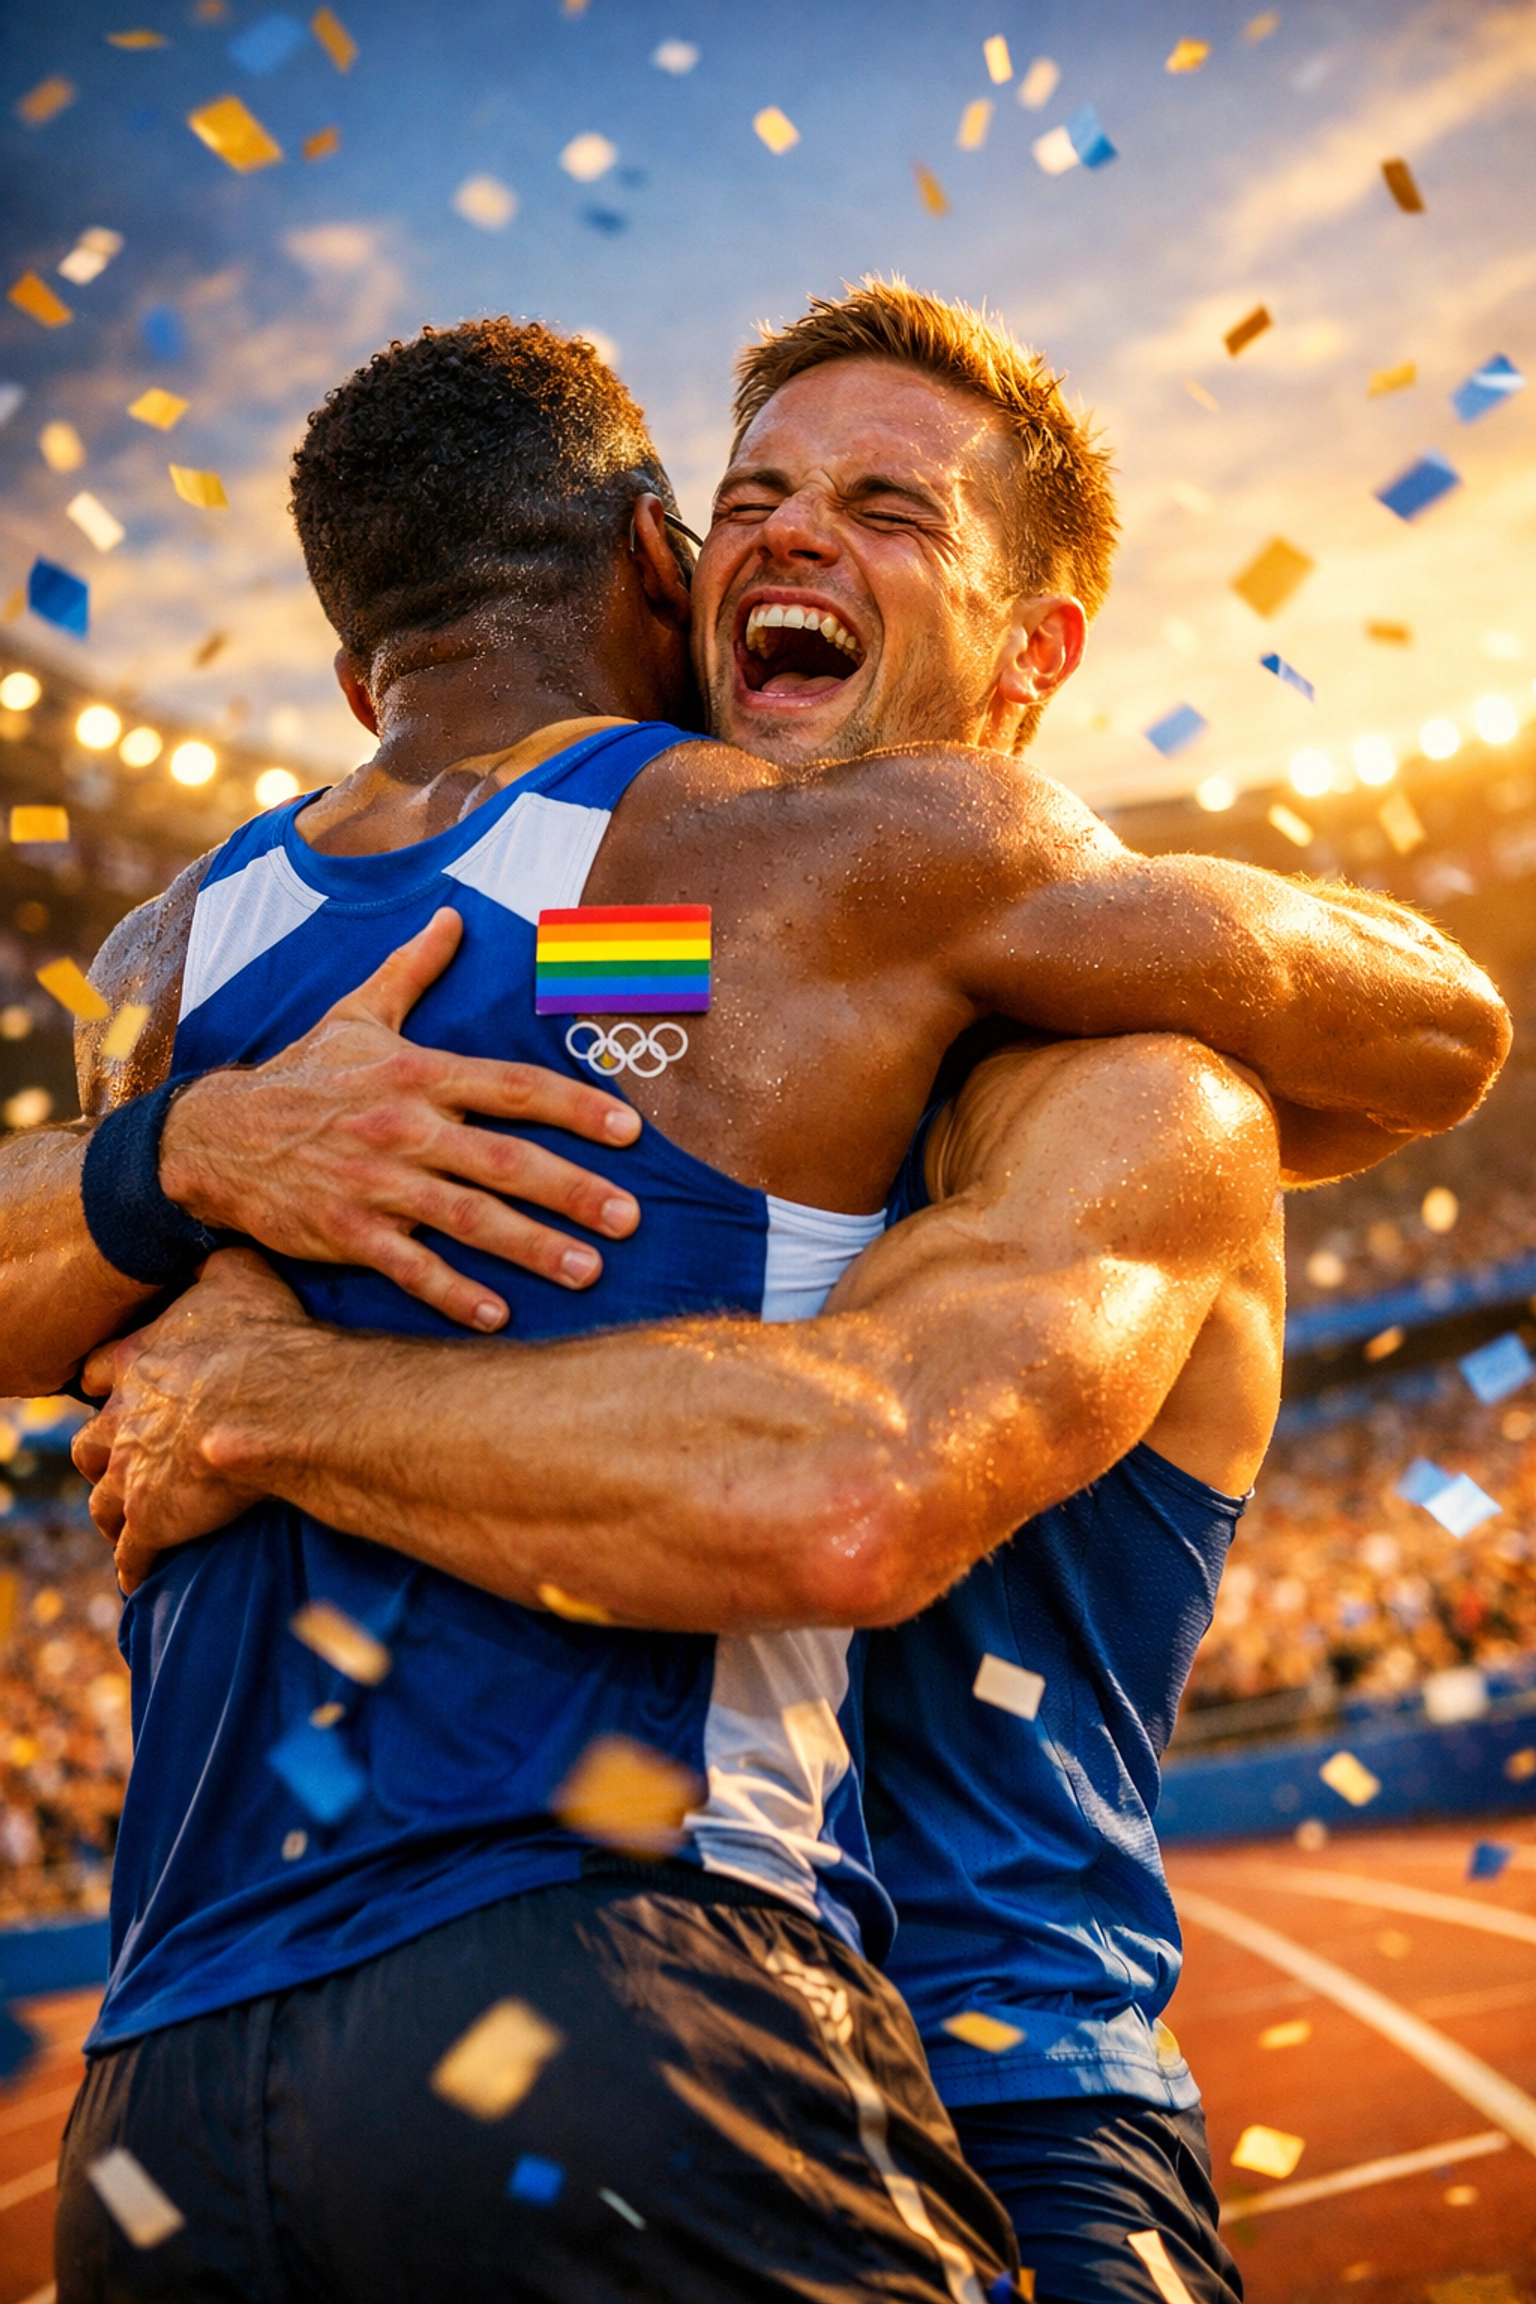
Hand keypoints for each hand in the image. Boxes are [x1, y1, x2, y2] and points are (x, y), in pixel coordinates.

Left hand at [74, 1250, 304, 1592]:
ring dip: (115, 1511)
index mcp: (138, 1360)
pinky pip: (134, 1554)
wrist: (274, 1403)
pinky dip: (136, 1565)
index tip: (119, 1388)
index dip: (110, 1382)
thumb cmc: (264, 1337)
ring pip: (102, 1502)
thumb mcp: (240, 1274)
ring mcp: (133, 1473)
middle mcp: (123, 1418)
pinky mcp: (152, 1520)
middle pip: (91, 1444)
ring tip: (133, 1521)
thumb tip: (217, 1245)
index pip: (100, 1373)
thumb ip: (217, 1264)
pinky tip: (144, 1576)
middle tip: (129, 1460)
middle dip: (105, 1453)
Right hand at [159, 908, 641, 1330]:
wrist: (216, 1136)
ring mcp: (376, 1183)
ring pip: (467, 1218)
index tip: (631, 1132)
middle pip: (505, 1160)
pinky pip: (409, 1267)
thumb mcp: (356, 1013)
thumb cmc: (303, 1075)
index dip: (577, 1107)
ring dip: (531, 1247)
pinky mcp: (346, 1231)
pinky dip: (453, 1292)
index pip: (515, 1087)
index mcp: (418, 1073)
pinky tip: (498, 1316)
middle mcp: (405, 1127)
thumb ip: (412, 969)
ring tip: (587, 1270)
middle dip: (572, 1190)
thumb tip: (452, 914)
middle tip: (630, 1218)